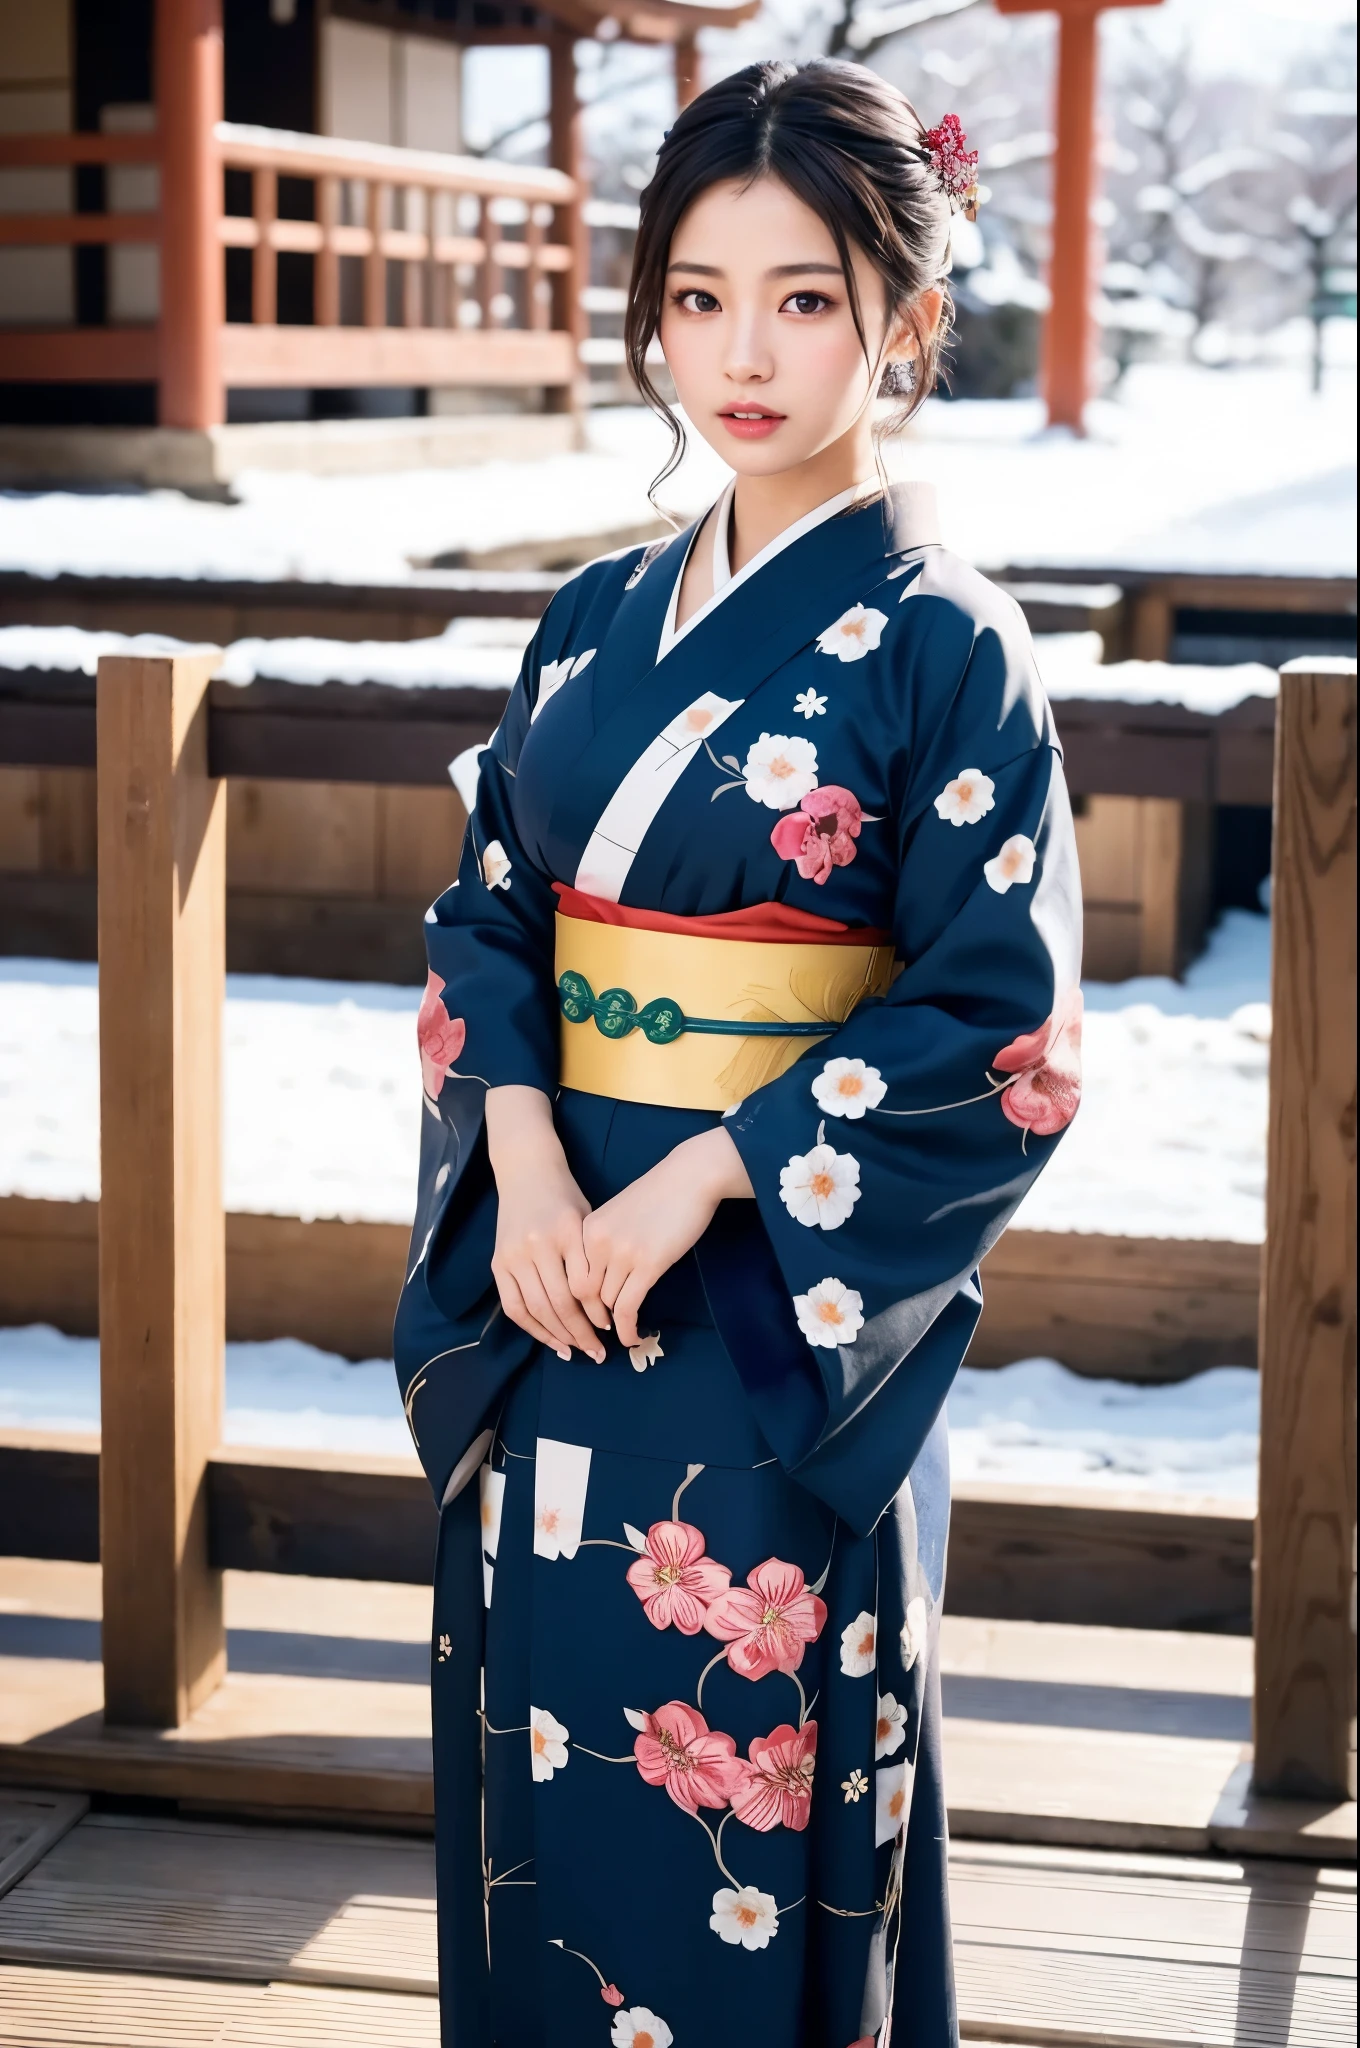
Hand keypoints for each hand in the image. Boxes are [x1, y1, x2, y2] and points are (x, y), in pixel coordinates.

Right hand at [486, 1086, 607, 1361]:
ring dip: (557, 1335)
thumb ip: (592, 1260)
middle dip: (580, 1332)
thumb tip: (604, 1307)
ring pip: (536, 1308)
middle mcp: (538, 1244)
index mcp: (567, 1232)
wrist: (526, 1170)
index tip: (611, 1328)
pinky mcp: (498, 1262)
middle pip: (559, 1302)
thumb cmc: (565, 1196)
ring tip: (576, 1352)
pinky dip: (532, 1328)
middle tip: (597, 1353)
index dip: (597, 1313)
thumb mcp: (588, 1220)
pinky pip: (513, 1305)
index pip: (583, 1285)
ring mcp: (514, 1254)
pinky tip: (550, 1340)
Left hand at [581, 1126, 753, 1347]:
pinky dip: (627, 1327)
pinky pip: (628, 1307)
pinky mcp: (648, 1265)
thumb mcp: (619, 1214)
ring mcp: (622, 1254)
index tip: (586, 1316)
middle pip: (583, 1294)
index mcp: (587, 1229)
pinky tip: (632, 1336)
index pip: (572, 1276)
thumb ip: (604, 1242)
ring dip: (613, 1323)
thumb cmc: (659, 1193)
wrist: (690, 1176)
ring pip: (606, 1303)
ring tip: (622, 1334)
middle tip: (600, 1334)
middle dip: (590, 1318)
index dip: (577, 1302)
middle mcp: (598, 1242)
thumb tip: (603, 1278)